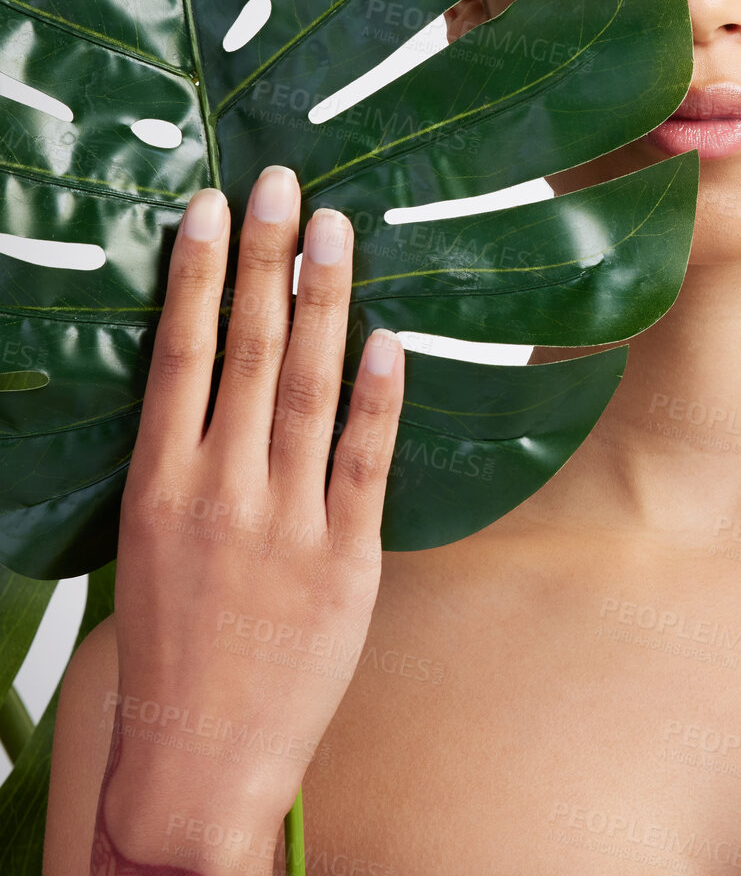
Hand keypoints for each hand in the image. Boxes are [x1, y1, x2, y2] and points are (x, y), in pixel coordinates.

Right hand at [98, 166, 403, 866]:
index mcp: (159, 483)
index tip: (214, 206)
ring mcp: (283, 524)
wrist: (200, 755)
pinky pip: (365, 463)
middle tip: (283, 183)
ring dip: (324, 302)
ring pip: (308, 388)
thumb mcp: (154, 540)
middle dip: (266, 259)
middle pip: (246, 351)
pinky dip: (379, 399)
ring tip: (337, 232)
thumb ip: (189, 455)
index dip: (199, 274)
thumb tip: (222, 370)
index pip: (180, 353)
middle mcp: (217, 491)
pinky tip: (388, 340)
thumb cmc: (177, 640)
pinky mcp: (346, 561)